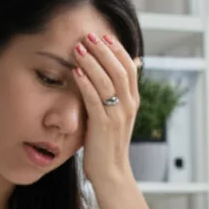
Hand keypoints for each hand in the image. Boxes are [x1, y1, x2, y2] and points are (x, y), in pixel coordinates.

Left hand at [72, 32, 140, 185]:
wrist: (111, 173)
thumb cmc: (108, 144)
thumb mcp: (115, 116)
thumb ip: (115, 95)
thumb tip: (116, 73)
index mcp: (133, 102)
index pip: (130, 68)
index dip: (117, 50)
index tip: (104, 36)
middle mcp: (128, 106)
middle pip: (119, 70)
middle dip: (104, 51)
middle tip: (89, 35)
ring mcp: (117, 116)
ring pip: (107, 82)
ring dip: (92, 62)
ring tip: (78, 47)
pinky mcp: (103, 126)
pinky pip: (95, 99)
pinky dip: (86, 83)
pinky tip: (76, 71)